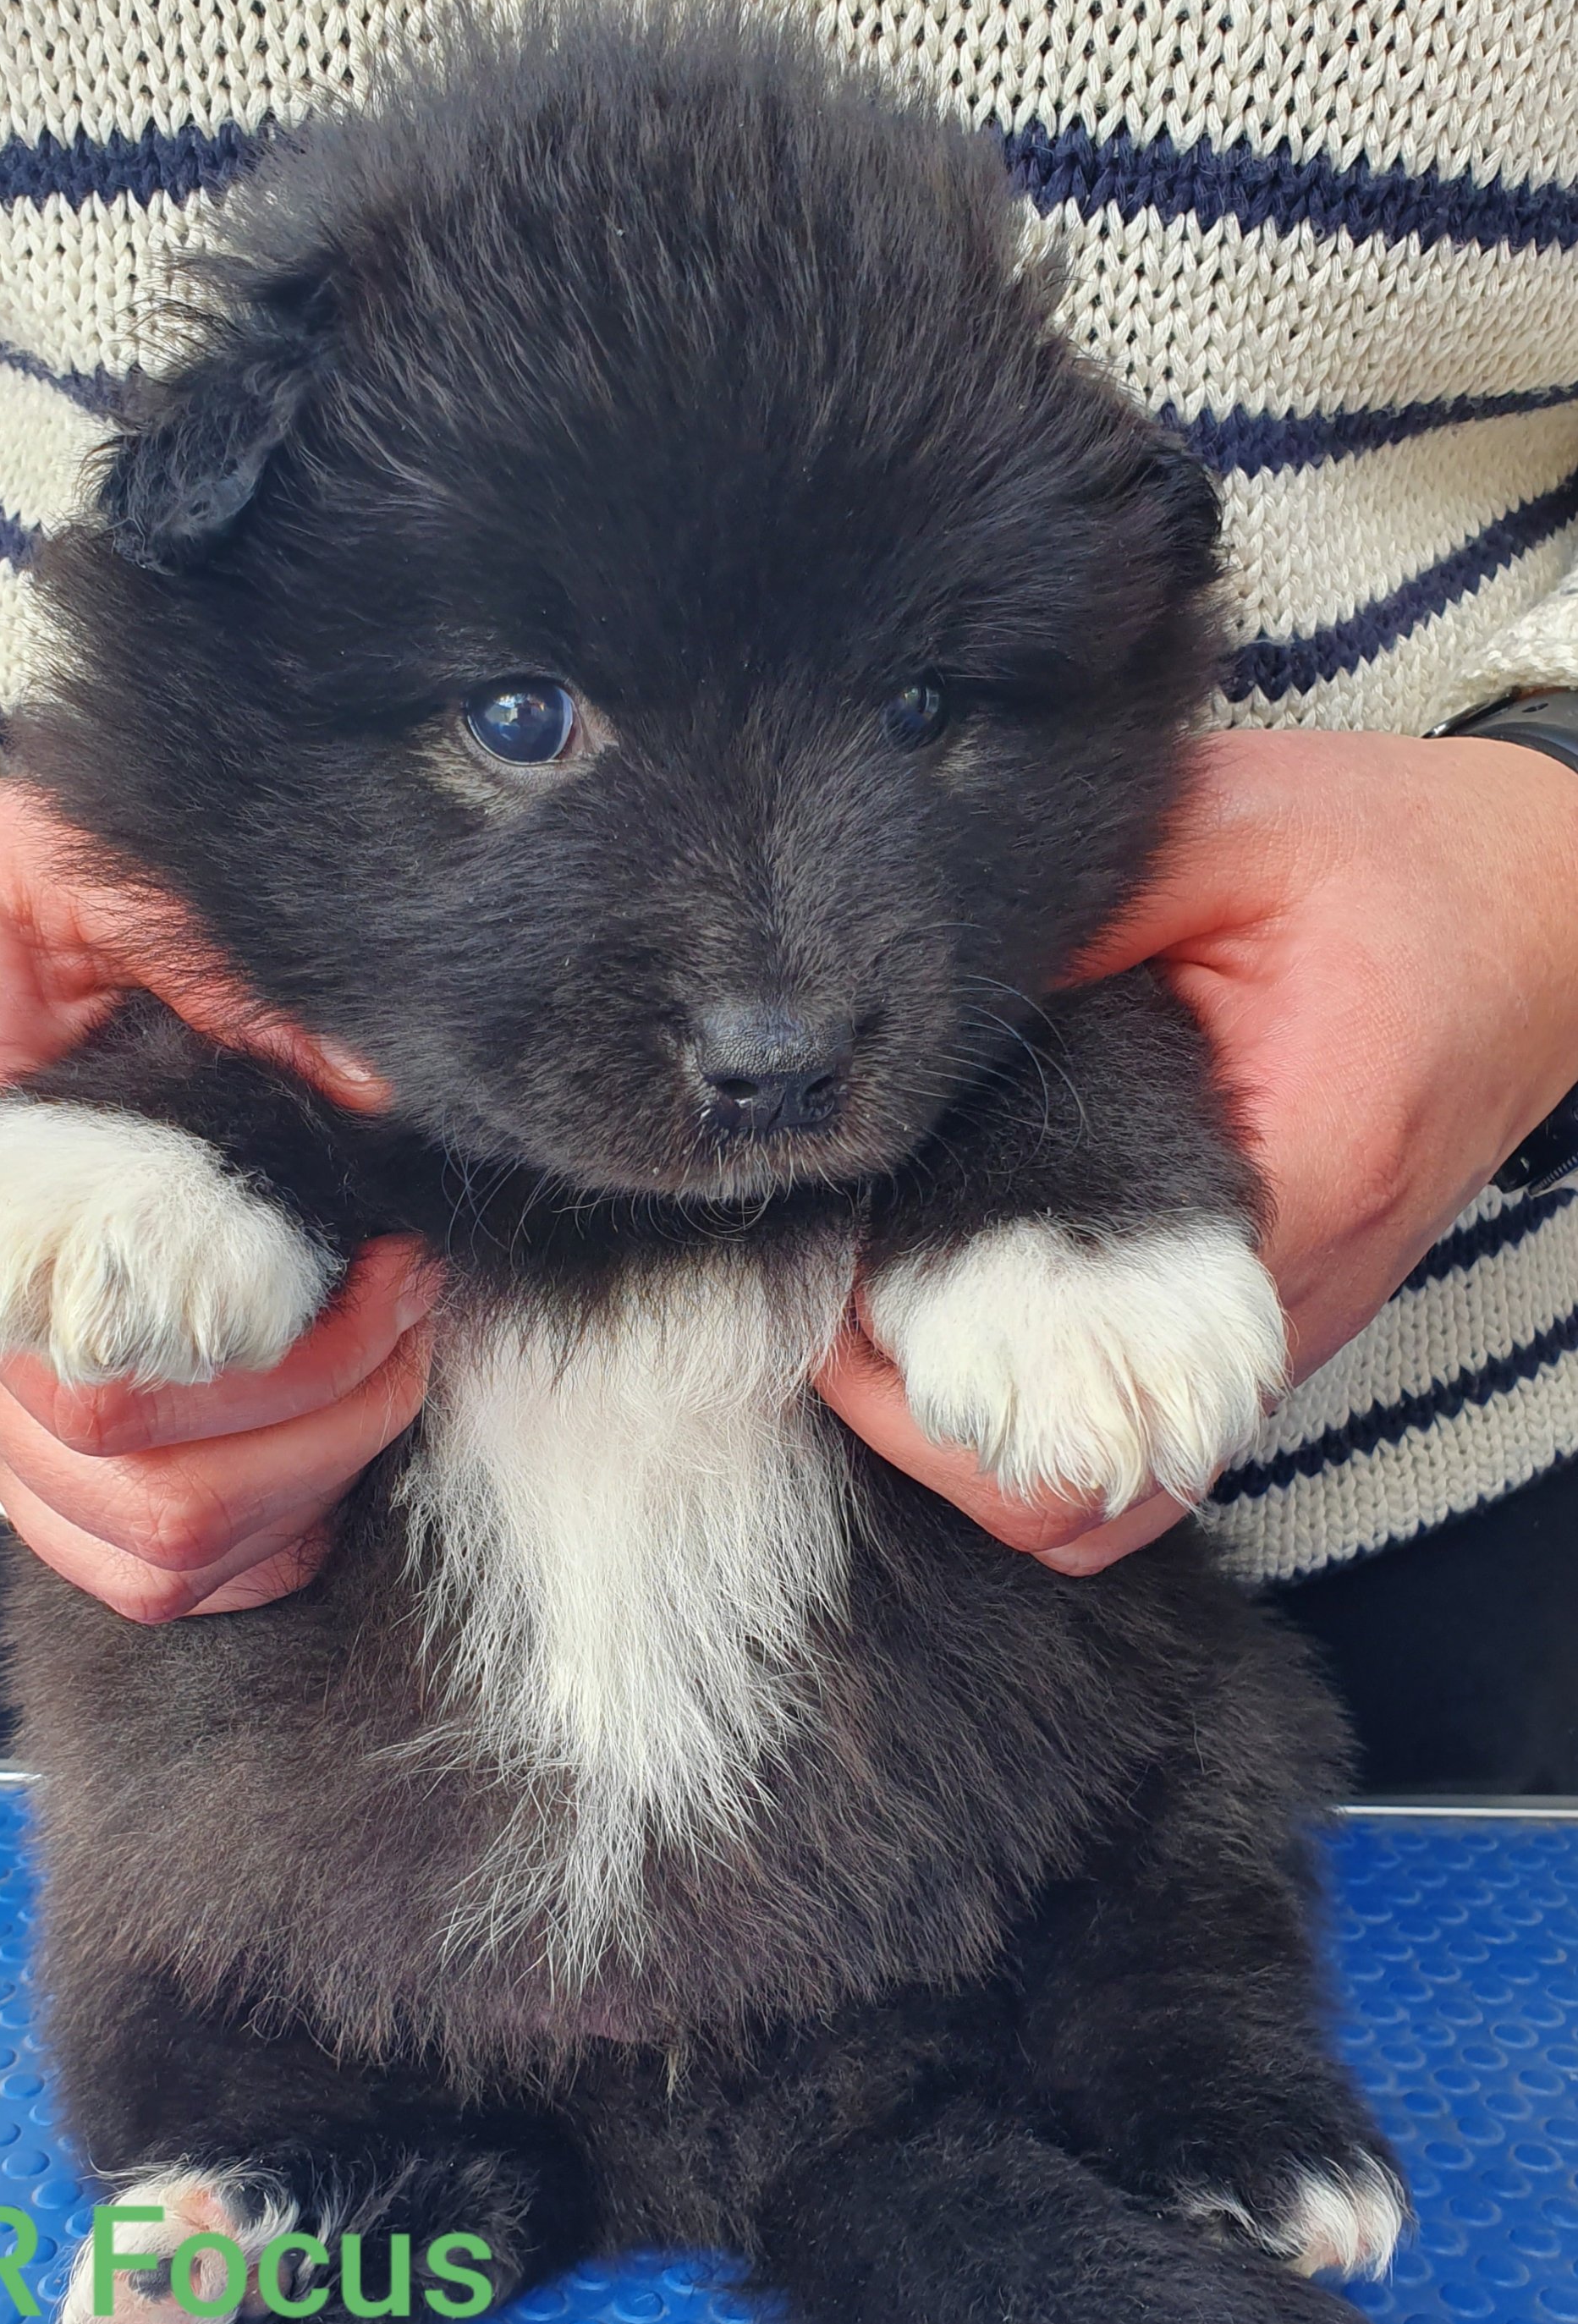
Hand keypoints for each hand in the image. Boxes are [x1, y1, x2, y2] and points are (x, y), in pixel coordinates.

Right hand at [0, 777, 436, 1619]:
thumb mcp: (73, 874)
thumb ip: (211, 960)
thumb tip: (378, 1086)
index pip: (110, 1383)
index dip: (287, 1356)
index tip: (385, 1260)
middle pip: (149, 1499)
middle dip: (325, 1426)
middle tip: (405, 1304)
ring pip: (144, 1557)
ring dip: (299, 1488)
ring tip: (378, 1363)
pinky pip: (121, 1561)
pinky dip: (243, 1535)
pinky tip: (314, 1434)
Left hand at [818, 726, 1577, 1571]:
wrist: (1547, 913)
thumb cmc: (1395, 862)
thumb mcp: (1231, 825)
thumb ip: (1073, 905)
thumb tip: (899, 984)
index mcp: (1285, 1190)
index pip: (1090, 1386)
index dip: (929, 1380)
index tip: (830, 1294)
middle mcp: (1284, 1306)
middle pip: (1082, 1491)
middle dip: (925, 1435)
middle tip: (818, 1321)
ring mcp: (1280, 1336)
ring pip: (1107, 1498)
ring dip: (974, 1448)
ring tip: (865, 1330)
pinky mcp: (1269, 1326)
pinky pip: (1144, 1442)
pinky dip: (1035, 1424)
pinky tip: (947, 1323)